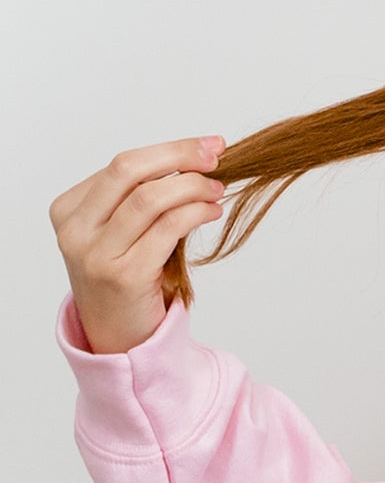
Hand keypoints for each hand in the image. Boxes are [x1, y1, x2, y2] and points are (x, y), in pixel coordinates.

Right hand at [49, 137, 227, 354]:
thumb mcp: (123, 233)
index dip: (169, 150)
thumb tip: (196, 160)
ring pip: (150, 198)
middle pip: (130, 171)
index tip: (207, 145)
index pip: (123, 165)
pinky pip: (167, 229)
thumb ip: (142, 199)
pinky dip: (195, 213)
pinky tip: (212, 211)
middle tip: (217, 153)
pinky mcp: (124, 275)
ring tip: (217, 189)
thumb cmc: (128, 278)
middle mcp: (75, 230)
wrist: (119, 337)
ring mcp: (96, 254)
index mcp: (69, 210)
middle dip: (179, 156)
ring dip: (192, 187)